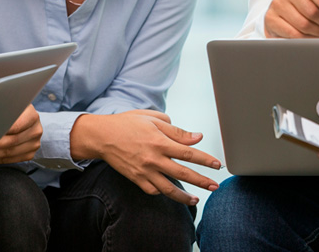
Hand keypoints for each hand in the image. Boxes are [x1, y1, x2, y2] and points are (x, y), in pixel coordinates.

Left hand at [0, 104, 41, 163]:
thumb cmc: (14, 111)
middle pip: (12, 141)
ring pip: (11, 152)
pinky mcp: (30, 153)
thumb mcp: (9, 106)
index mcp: (32, 116)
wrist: (26, 120)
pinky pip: (12, 160)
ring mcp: (34, 143)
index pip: (15, 126)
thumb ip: (0, 110)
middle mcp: (36, 130)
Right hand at [72, 109, 222, 205]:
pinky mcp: (136, 178)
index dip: (205, 160)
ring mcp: (144, 171)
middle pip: (183, 173)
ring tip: (196, 199)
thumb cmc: (126, 123)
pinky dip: (163, 193)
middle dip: (202, 180)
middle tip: (214, 186)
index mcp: (159, 141)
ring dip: (184, 196)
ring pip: (168, 188)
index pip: (188, 153)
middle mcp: (153, 158)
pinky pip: (153, 190)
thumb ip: (176, 130)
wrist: (101, 136)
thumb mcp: (153, 119)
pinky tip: (171, 192)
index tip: (217, 164)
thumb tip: (196, 138)